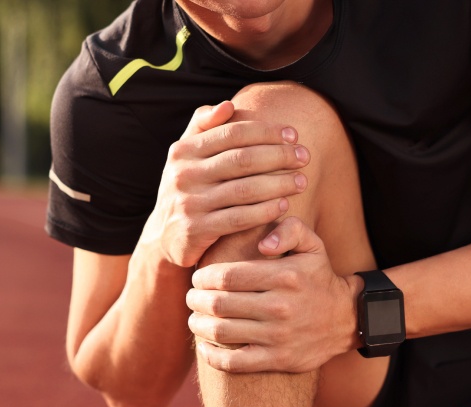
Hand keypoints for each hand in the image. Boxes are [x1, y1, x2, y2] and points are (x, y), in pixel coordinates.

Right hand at [145, 101, 310, 267]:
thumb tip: (227, 106)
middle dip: (279, 156)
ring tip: (301, 181)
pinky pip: (239, 219)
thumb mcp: (186, 156)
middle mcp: (184, 174)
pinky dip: (265, 211)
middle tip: (305, 157)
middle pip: (242, 160)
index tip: (294, 135)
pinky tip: (284, 206)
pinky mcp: (196, 231)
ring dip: (279, 184)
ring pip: (245, 190)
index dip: (266, 132)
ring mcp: (189, 203)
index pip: (232, 133)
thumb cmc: (188, 189)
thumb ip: (203, 127)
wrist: (165, 236)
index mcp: (183, 150)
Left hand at [186, 217, 359, 372]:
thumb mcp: (312, 245)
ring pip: (221, 332)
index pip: (227, 276)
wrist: (347, 319)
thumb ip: (289, 229)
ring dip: (198, 325)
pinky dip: (211, 356)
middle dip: (196, 300)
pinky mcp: (278, 360)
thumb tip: (263, 243)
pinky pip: (233, 363)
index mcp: (285, 276)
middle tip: (192, 298)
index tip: (198, 278)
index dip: (203, 277)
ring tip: (195, 318)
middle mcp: (281, 307)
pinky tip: (204, 346)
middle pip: (219, 304)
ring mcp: (278, 337)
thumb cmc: (318, 277)